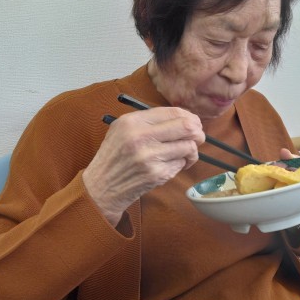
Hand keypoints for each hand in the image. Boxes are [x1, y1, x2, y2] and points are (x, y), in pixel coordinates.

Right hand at [83, 107, 204, 224]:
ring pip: (188, 147)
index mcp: (132, 121)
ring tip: (183, 154)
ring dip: (191, 151)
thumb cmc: (115, 156)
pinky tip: (169, 165)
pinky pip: (181, 164)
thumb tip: (185, 118)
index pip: (173, 112)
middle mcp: (141, 136)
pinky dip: (180, 164)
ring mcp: (150, 156)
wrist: (101, 187)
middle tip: (197, 138)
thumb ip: (149, 121)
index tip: (193, 123)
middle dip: (198, 132)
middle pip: (187, 127)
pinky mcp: (157, 174)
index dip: (189, 117)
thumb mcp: (122, 130)